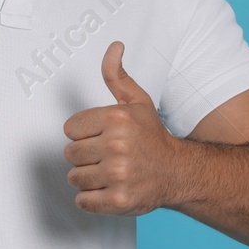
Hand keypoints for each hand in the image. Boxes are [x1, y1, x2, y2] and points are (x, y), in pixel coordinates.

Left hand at [61, 41, 181, 215]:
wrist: (179, 172)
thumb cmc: (153, 136)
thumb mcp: (137, 101)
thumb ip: (117, 76)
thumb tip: (114, 47)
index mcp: (116, 119)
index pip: (69, 128)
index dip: (84, 133)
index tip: (101, 136)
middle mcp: (117, 147)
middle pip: (69, 153)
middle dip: (86, 155)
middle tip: (108, 155)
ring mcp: (118, 175)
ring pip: (74, 177)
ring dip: (88, 177)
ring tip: (110, 172)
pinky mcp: (118, 201)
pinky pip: (82, 200)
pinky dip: (92, 199)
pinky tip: (110, 189)